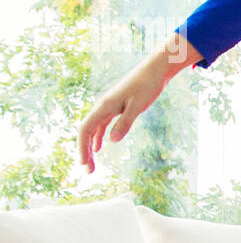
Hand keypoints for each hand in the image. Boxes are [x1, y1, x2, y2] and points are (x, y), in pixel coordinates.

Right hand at [77, 43, 192, 173]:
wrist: (155, 70)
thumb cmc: (148, 86)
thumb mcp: (138, 106)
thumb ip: (125, 123)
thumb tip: (111, 141)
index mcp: (104, 106)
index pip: (85, 131)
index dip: (82, 149)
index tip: (85, 165)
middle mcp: (102, 106)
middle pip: (86, 132)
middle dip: (85, 152)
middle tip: (88, 172)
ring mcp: (108, 106)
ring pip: (93, 129)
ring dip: (90, 147)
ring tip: (92, 164)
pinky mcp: (116, 106)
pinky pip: (101, 125)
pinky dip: (98, 137)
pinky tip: (100, 147)